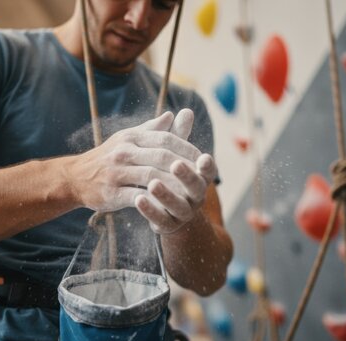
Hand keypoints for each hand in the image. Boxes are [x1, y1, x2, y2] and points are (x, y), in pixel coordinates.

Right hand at [72, 111, 201, 212]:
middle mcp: (124, 152)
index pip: (165, 139)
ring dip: (174, 186)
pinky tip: (170, 207)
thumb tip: (173, 115)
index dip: (187, 148)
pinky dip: (154, 201)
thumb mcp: (127, 139)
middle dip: (184, 167)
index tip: (203, 159)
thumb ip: (152, 129)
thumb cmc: (107, 158)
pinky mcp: (111, 193)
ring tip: (192, 194)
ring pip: (151, 177)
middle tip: (203, 177)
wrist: (74, 178)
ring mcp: (116, 172)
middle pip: (161, 157)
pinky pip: (137, 197)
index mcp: (131, 137)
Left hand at [135, 109, 218, 233]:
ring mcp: (183, 212)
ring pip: (178, 205)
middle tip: (175, 165)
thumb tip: (186, 112)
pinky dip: (149, 210)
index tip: (204, 158)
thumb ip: (178, 136)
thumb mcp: (172, 155)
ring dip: (166, 193)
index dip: (207, 165)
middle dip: (186, 176)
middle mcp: (196, 197)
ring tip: (152, 183)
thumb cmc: (170, 175)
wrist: (165, 209)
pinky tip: (137, 199)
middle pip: (196, 187)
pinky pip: (160, 219)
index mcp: (200, 178)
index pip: (208, 171)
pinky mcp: (167, 224)